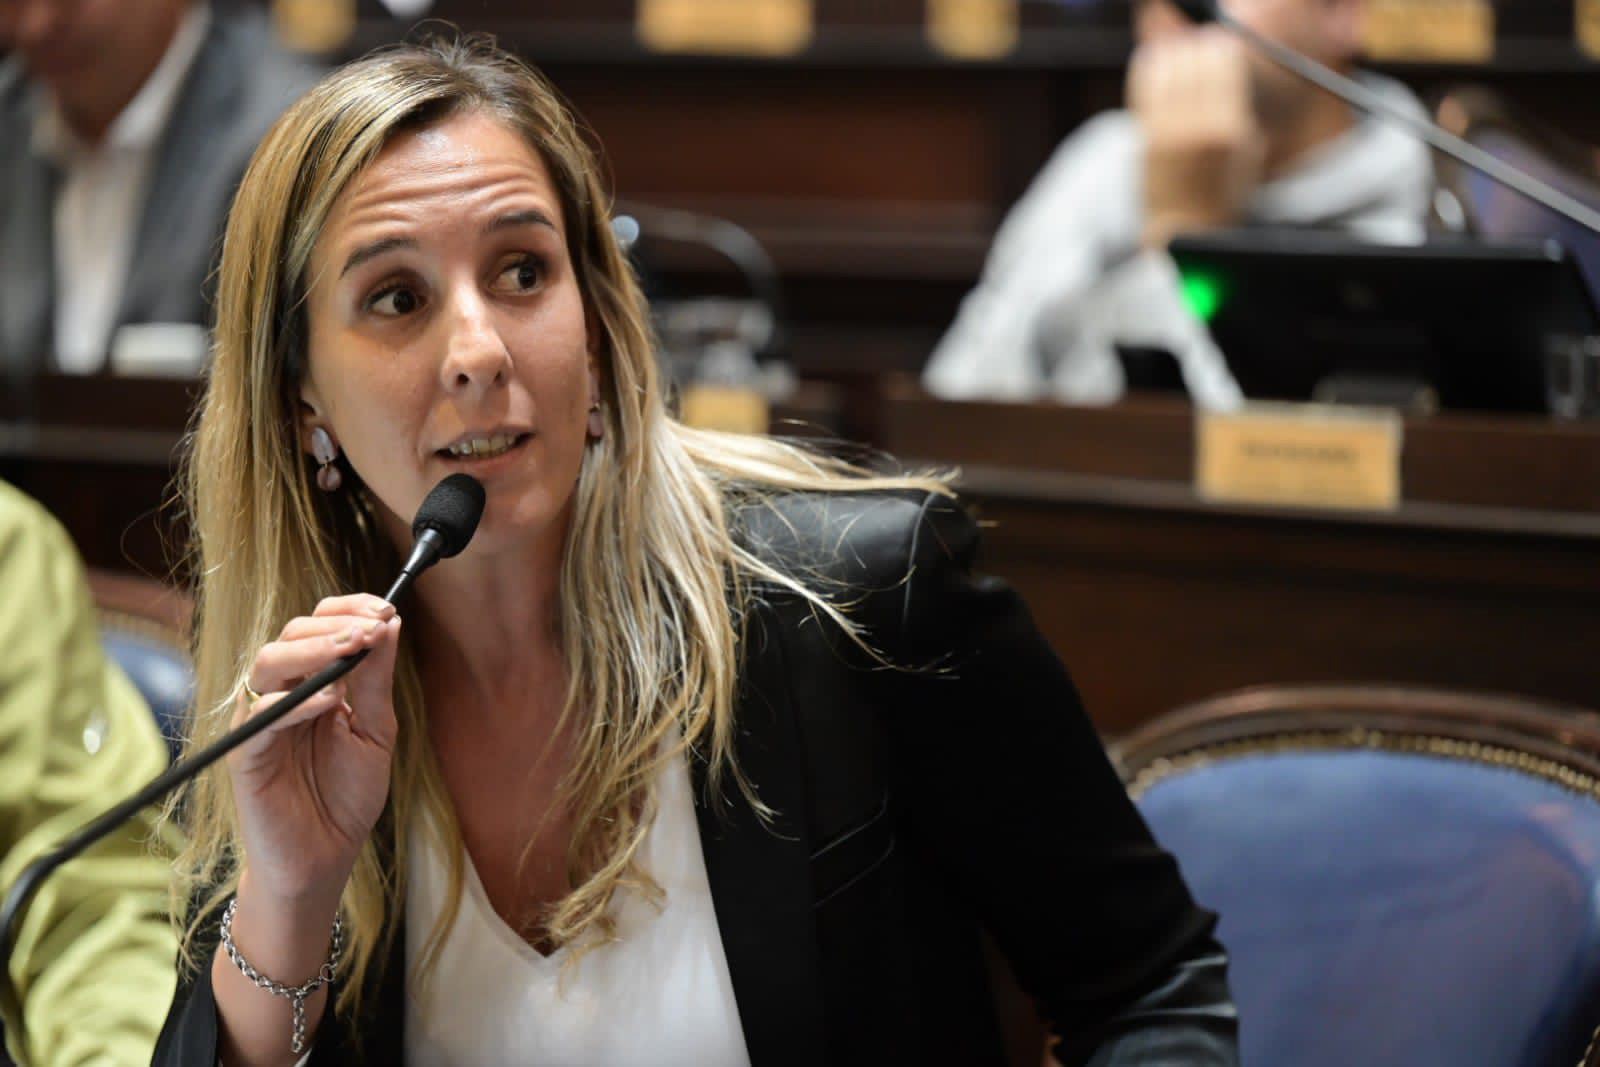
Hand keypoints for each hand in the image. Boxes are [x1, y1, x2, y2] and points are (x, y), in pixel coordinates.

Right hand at [227, 594, 401, 906]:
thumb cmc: (347, 796)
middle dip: (335, 624)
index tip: (386, 610)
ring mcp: (261, 721)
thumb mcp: (376, 730)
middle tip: (373, 627)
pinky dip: (297, 703)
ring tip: (354, 648)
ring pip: (268, 663)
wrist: (326, 857)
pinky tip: (333, 701)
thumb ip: (378, 680)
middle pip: (291, 634)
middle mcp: (282, 694)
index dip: (348, 609)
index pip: (318, 625)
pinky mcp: (246, 754)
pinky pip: (262, 717)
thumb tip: (390, 624)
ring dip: (314, 649)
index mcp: (313, 682)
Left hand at [1128, 25, 1264, 249]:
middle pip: (1195, 59)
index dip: (1223, 50)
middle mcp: (1198, 127)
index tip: (1222, 52)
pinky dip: (1151, 67)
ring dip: (1175, 56)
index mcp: (1231, 128)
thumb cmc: (1224, 189)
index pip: (1224, 62)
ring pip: (1168, 66)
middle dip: (1198, 51)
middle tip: (1200, 55)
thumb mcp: (1251, 147)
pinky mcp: (1145, 136)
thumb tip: (1227, 65)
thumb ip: (1241, 105)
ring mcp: (1168, 132)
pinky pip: (1144, 84)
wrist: (1186, 228)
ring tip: (1180, 60)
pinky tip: (1157, 65)